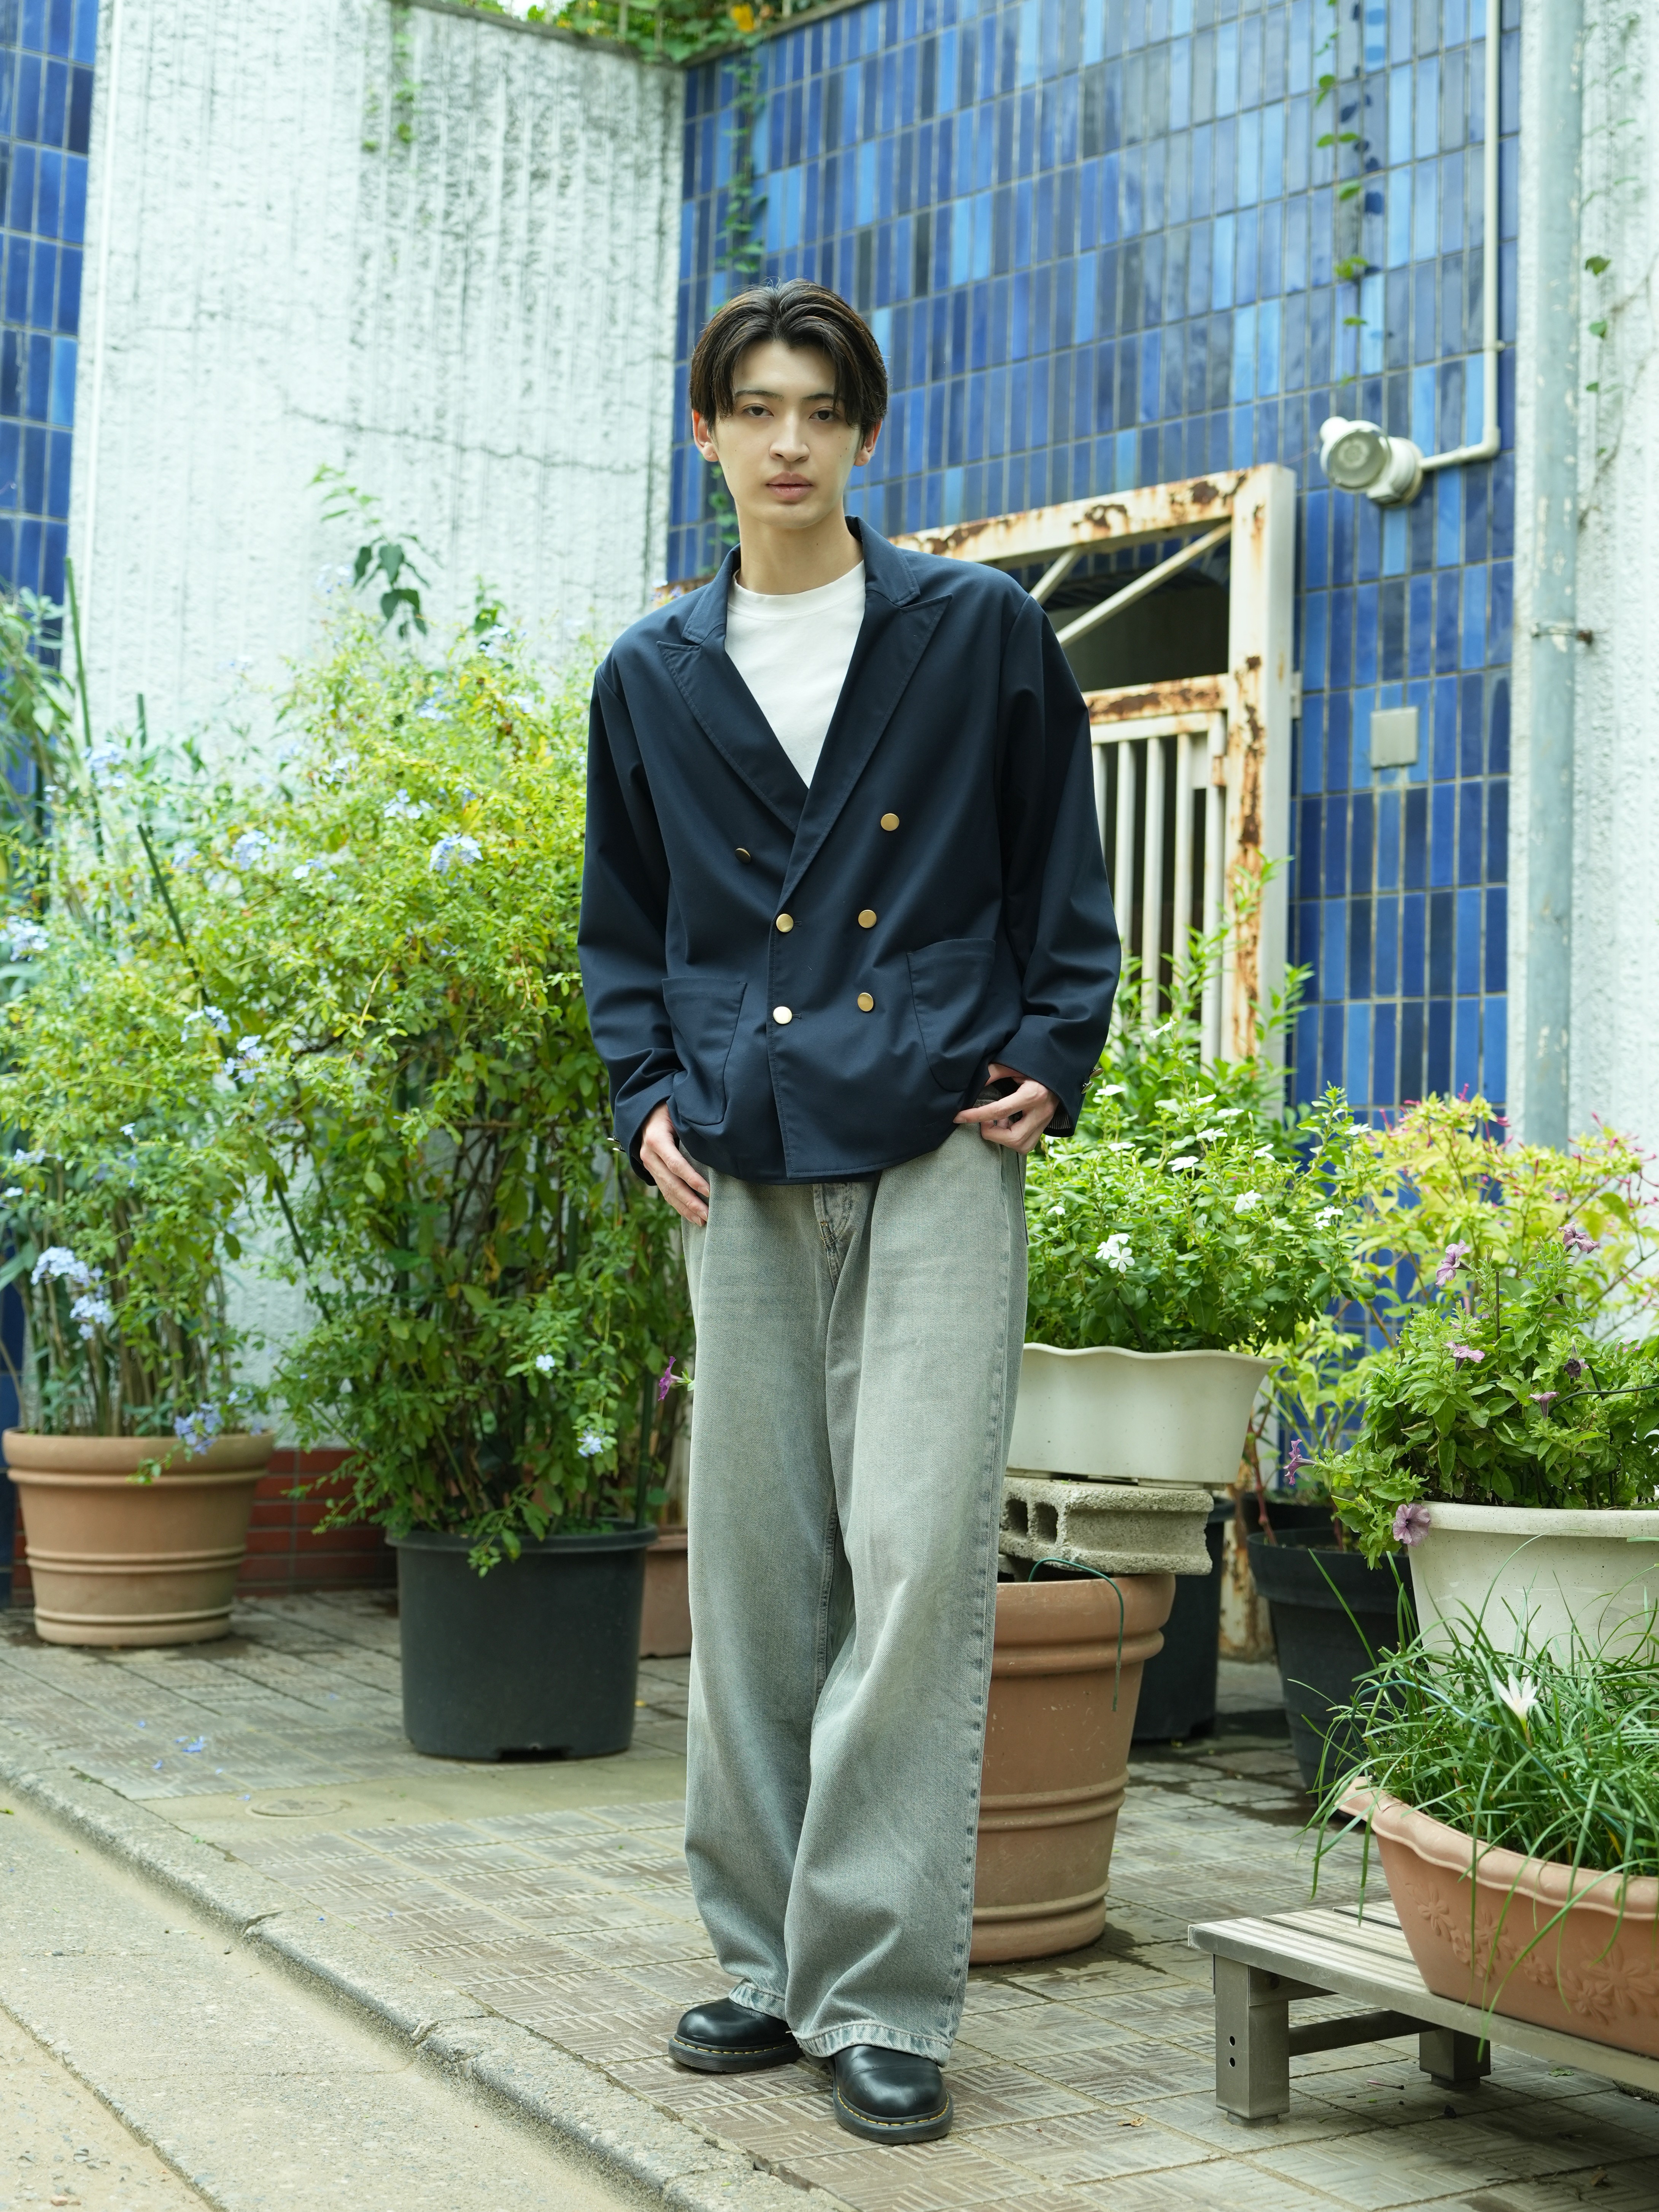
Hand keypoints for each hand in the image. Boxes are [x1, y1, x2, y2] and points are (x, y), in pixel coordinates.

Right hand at [640, 1102, 709, 1225]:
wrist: (645, 1112)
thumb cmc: (669, 1109)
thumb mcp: (678, 1113)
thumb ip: (691, 1129)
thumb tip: (717, 1144)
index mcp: (656, 1139)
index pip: (675, 1164)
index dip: (692, 1179)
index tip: (709, 1191)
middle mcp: (649, 1155)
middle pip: (671, 1183)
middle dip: (690, 1201)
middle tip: (708, 1214)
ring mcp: (649, 1165)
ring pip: (667, 1191)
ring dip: (685, 1208)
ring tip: (702, 1220)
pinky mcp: (652, 1172)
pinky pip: (665, 1191)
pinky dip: (678, 1205)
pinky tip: (691, 1215)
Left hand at [953, 1063, 1057, 1154]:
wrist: (1060, 1071)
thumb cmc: (1034, 1067)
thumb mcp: (1014, 1065)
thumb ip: (992, 1072)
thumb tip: (971, 1083)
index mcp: (1033, 1094)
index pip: (999, 1111)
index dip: (975, 1115)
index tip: (958, 1116)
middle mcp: (1041, 1112)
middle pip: (1013, 1137)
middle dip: (993, 1134)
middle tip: (986, 1120)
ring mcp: (1045, 1123)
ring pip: (1021, 1146)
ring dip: (1003, 1138)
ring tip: (999, 1122)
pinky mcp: (1045, 1128)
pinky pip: (1026, 1145)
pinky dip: (1012, 1139)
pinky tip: (1008, 1125)